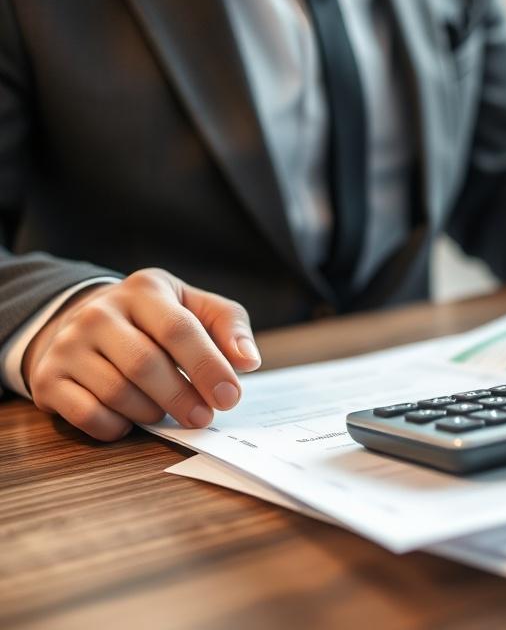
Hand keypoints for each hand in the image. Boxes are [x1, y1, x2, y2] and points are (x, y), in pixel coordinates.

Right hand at [24, 268, 260, 440]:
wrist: (86, 323)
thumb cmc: (156, 320)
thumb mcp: (195, 308)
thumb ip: (228, 326)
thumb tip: (248, 360)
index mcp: (145, 289)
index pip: (179, 329)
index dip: (207, 366)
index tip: (230, 397)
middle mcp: (100, 312)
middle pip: (145, 364)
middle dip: (182, 397)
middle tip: (204, 417)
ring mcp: (68, 344)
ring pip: (116, 392)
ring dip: (151, 412)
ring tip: (165, 411)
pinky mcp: (48, 377)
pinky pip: (87, 414)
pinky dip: (116, 427)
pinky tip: (130, 420)